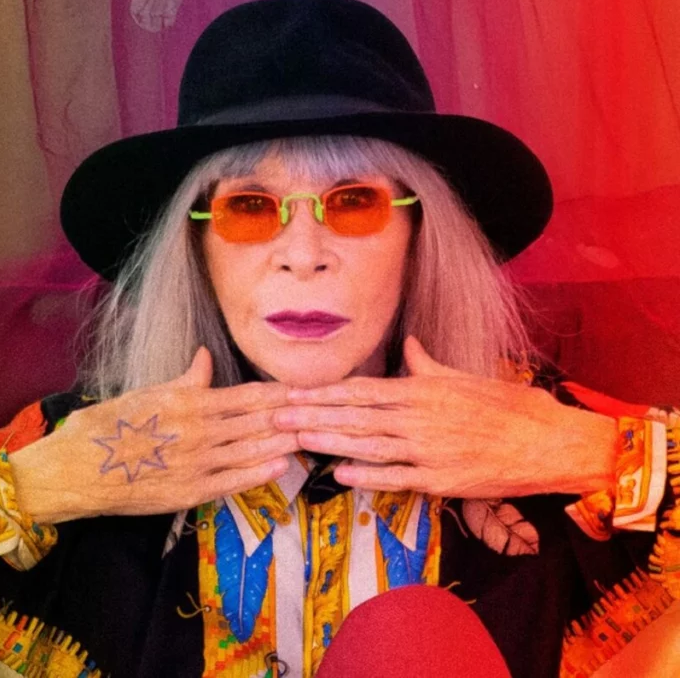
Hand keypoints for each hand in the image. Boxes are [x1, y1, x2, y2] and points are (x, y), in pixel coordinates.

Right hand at [8, 347, 298, 522]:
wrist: (74, 470)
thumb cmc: (103, 427)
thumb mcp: (144, 394)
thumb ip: (183, 381)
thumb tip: (205, 358)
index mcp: (187, 401)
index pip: (247, 395)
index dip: (280, 392)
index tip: (306, 388)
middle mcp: (198, 430)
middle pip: (257, 421)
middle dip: (292, 416)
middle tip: (324, 411)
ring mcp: (196, 463)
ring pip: (251, 449)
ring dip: (284, 442)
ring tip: (313, 435)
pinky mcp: (189, 492)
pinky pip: (233, 481)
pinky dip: (259, 472)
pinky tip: (281, 465)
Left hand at [275, 337, 615, 497]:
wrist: (549, 441)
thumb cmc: (508, 406)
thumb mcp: (465, 377)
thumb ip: (429, 365)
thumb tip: (410, 344)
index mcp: (422, 390)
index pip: (361, 390)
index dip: (324, 392)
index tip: (292, 392)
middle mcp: (418, 417)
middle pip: (354, 416)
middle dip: (312, 415)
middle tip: (275, 416)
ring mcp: (427, 450)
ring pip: (366, 445)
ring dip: (327, 442)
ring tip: (295, 439)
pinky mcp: (439, 481)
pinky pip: (395, 477)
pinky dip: (366, 475)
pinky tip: (338, 473)